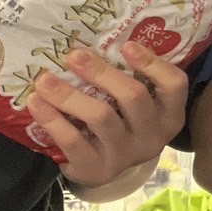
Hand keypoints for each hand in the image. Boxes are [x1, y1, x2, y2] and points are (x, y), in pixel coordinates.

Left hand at [27, 41, 188, 189]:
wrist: (103, 167)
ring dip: (69, 95)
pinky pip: (74, 141)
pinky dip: (53, 120)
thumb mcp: (135, 106)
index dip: (153, 63)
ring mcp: (126, 156)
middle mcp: (153, 137)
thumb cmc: (120, 123)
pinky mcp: (97, 170)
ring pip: (101, 117)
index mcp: (169, 115)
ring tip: (44, 80)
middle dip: (102, 72)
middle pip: (134, 96)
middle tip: (73, 55)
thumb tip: (98, 40)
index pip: (174, 84)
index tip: (127, 45)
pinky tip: (37, 103)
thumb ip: (130, 78)